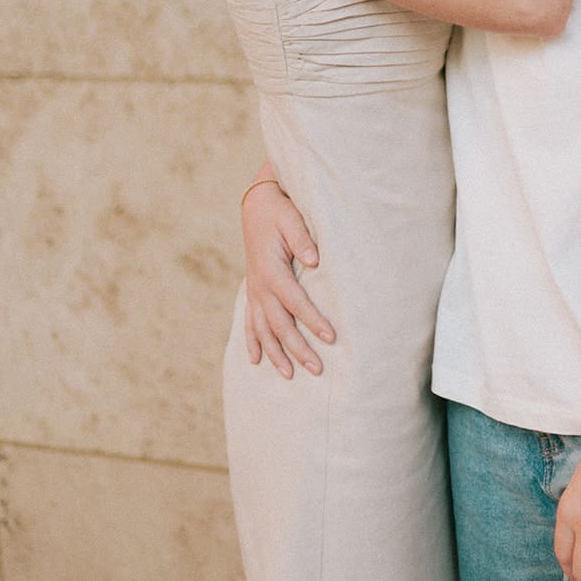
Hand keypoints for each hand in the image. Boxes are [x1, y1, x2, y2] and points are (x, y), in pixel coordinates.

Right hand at [241, 172, 334, 376]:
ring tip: (289, 376)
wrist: (257, 205)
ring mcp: (254, 290)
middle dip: (297, 348)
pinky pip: (249, 321)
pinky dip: (252, 342)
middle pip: (279, 324)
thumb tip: (315, 260)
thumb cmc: (279, 211)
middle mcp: (260, 285)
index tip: (330, 337)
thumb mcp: (292, 219)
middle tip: (317, 368)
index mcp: (271, 270)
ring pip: (263, 329)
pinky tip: (256, 361)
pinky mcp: (253, 290)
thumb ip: (302, 240)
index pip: (295, 302)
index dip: (312, 320)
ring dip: (276, 353)